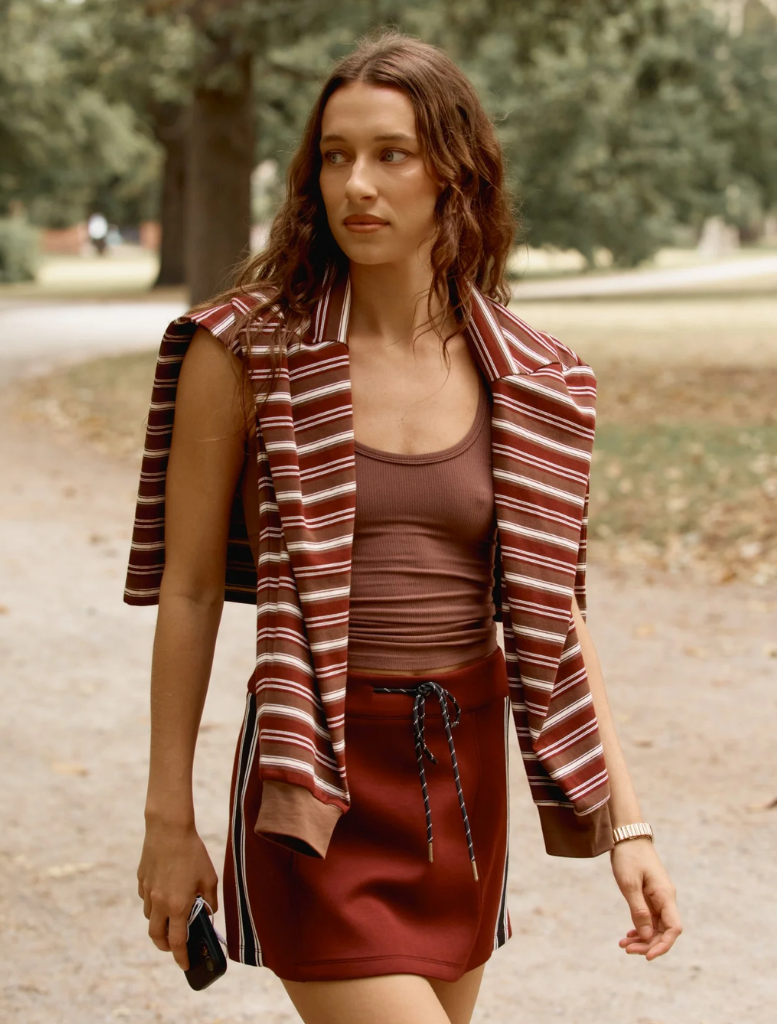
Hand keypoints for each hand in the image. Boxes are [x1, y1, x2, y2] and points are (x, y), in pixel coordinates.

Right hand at [137, 819, 218, 970]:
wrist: (168, 829)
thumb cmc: (192, 852)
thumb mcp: (209, 877)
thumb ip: (209, 900)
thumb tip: (208, 913)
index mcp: (178, 905)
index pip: (177, 942)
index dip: (181, 957)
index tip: (185, 965)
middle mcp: (159, 903)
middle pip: (156, 937)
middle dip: (164, 946)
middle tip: (174, 946)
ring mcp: (147, 892)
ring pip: (150, 917)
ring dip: (160, 922)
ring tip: (172, 914)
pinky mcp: (141, 881)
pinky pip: (146, 899)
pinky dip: (154, 903)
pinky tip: (165, 892)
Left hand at [610, 837, 681, 959]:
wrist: (628, 836)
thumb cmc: (629, 856)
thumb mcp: (629, 883)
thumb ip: (639, 910)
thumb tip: (647, 936)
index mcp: (665, 896)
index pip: (673, 928)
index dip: (663, 945)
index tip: (647, 956)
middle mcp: (666, 899)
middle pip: (663, 931)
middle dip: (647, 944)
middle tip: (626, 949)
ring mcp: (658, 898)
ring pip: (655, 926)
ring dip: (642, 938)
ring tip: (623, 945)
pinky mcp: (650, 896)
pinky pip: (649, 918)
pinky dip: (640, 928)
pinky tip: (629, 934)